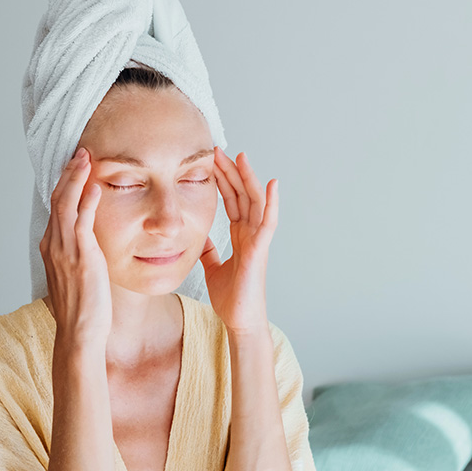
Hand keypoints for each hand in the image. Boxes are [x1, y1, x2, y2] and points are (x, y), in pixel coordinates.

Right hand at [39, 147, 111, 351]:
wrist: (79, 333)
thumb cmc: (84, 309)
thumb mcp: (79, 274)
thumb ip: (81, 253)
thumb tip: (91, 242)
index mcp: (52, 247)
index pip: (57, 207)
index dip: (66, 184)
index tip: (77, 166)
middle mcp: (53, 244)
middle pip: (57, 199)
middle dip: (68, 173)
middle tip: (80, 152)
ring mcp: (64, 250)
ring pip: (65, 204)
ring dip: (75, 178)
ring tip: (86, 157)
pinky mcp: (80, 256)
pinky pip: (81, 221)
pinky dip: (86, 201)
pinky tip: (95, 185)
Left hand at [199, 147, 278, 336]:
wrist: (239, 320)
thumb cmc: (231, 297)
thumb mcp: (212, 267)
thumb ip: (209, 250)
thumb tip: (199, 238)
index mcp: (240, 235)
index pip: (232, 200)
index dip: (223, 180)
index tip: (212, 161)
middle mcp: (251, 233)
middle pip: (243, 195)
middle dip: (231, 172)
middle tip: (218, 150)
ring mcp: (258, 240)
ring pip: (256, 202)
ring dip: (248, 179)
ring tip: (239, 157)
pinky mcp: (260, 250)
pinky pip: (268, 223)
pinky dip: (272, 203)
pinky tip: (271, 185)